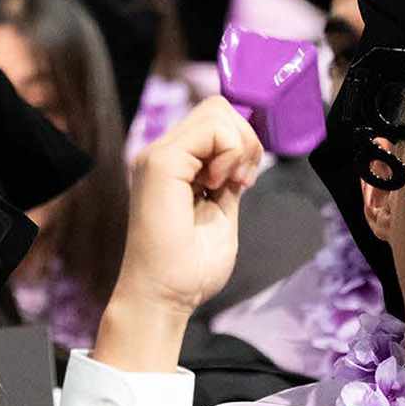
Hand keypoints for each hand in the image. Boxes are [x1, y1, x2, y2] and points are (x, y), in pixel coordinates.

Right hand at [98, 97, 262, 370]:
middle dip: (245, 139)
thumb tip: (243, 155)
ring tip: (231, 184)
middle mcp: (162, 154)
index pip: (215, 121)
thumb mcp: (222, 212)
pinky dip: (230, 152)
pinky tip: (219, 185)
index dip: (241, 141)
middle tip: (241, 181)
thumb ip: (228, 180)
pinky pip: (211, 129)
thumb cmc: (190, 269)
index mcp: (175, 165)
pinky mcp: (161, 163)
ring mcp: (158, 156)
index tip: (243, 181)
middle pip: (217, 107)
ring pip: (216, 110)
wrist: (165, 298)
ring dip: (239, 145)